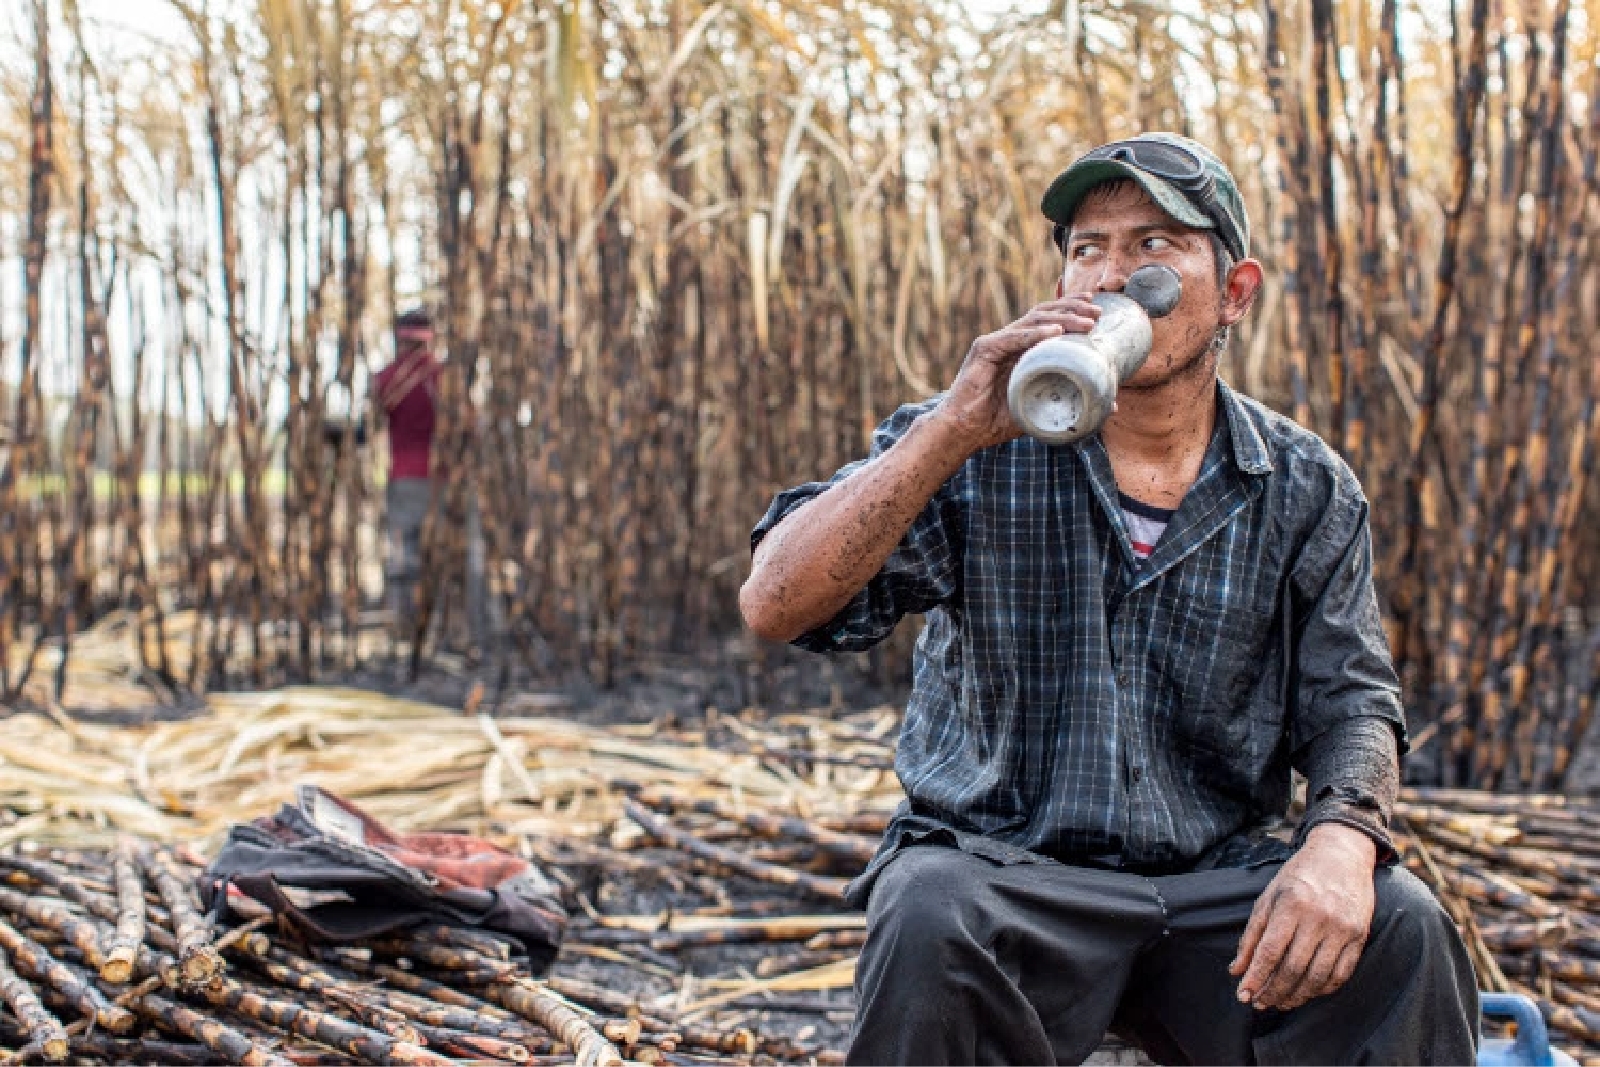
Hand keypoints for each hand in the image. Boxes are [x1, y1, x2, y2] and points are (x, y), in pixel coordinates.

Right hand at [930, 295, 1100, 453]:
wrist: (965, 431)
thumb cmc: (997, 421)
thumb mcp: (1043, 408)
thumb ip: (1073, 401)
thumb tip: (1111, 404)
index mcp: (1022, 349)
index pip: (1050, 321)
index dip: (1072, 311)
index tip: (1096, 309)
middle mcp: (1010, 340)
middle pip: (1044, 314)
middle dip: (1073, 309)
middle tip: (1097, 313)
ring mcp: (996, 342)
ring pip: (1032, 321)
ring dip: (1061, 319)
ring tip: (1084, 323)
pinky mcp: (983, 349)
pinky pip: (1013, 338)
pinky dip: (1034, 334)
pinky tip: (1054, 332)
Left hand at [1229, 823, 1377, 1011]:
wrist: (1342, 854)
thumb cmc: (1299, 875)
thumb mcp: (1269, 896)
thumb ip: (1252, 935)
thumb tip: (1236, 970)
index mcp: (1291, 904)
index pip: (1271, 951)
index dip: (1256, 977)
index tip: (1243, 995)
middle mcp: (1319, 917)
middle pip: (1294, 968)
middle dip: (1274, 991)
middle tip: (1260, 1004)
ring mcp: (1342, 928)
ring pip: (1318, 976)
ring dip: (1297, 996)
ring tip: (1281, 1003)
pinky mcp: (1360, 936)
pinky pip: (1342, 973)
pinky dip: (1322, 989)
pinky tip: (1307, 993)